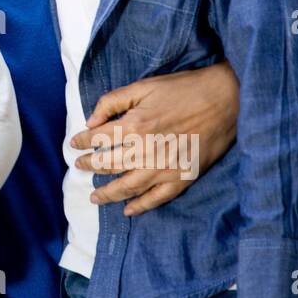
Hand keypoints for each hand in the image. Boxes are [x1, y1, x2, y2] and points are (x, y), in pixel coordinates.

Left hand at [69, 62, 238, 216]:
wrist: (224, 100)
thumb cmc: (182, 90)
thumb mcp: (143, 87)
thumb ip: (113, 102)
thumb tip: (91, 122)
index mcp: (134, 126)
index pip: (97, 139)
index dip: (82, 142)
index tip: (74, 144)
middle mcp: (145, 151)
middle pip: (108, 165)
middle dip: (90, 166)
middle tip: (80, 167)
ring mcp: (164, 168)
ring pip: (127, 187)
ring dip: (107, 194)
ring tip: (94, 197)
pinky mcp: (182, 178)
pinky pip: (156, 198)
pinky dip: (140, 206)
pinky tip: (128, 210)